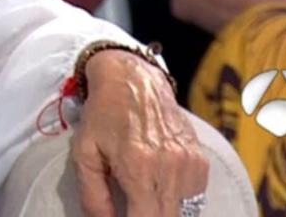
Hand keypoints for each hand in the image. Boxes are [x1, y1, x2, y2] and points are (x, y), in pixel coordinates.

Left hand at [72, 50, 208, 216]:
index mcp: (139, 167)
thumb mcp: (85, 153)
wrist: (133, 81)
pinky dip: (178, 202)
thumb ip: (93, 195)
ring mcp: (190, 164)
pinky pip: (195, 197)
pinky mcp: (200, 160)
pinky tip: (159, 191)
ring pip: (184, 212)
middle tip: (133, 210)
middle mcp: (170, 167)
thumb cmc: (104, 115)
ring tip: (144, 203)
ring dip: (164, 213)